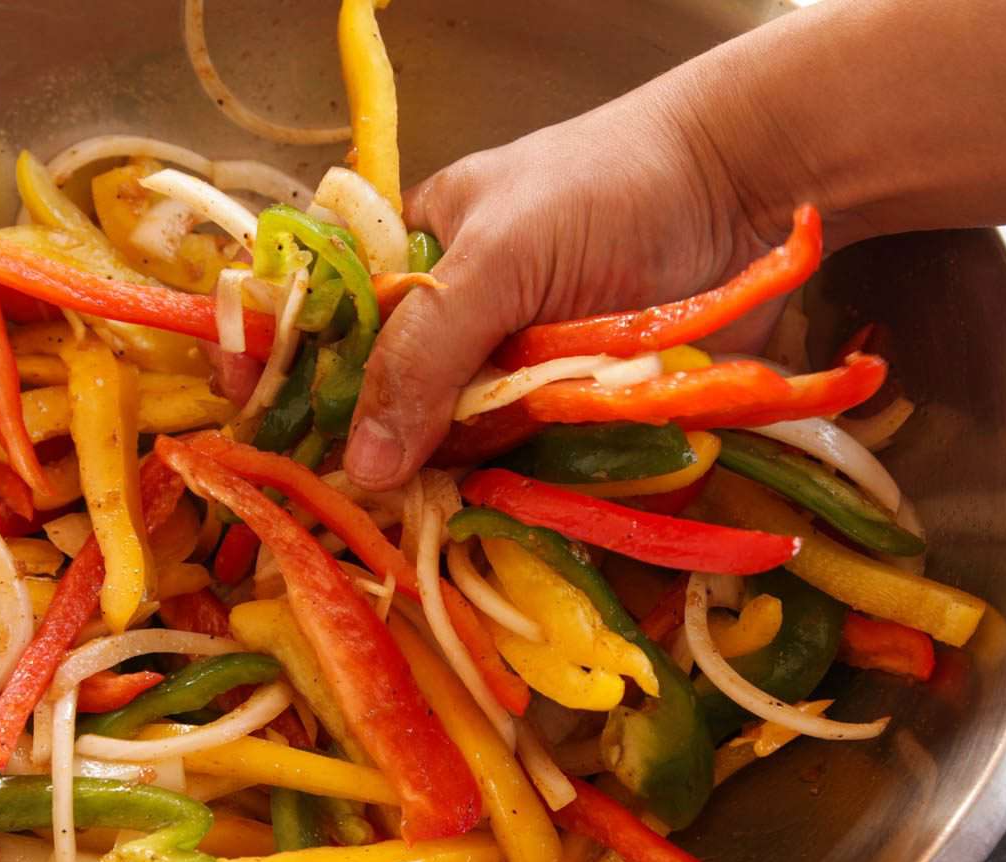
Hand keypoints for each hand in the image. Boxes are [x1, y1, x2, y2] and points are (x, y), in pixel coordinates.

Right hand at [343, 0, 1005, 492]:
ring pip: (454, 448)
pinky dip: (510, 493)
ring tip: (416, 526)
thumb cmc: (609, 191)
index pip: (331, 331)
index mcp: (415, 261)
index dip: (292, 383)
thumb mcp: (498, 258)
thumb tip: (360, 464)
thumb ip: (425, 354)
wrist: (748, 194)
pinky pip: (523, 470)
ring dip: (444, 484)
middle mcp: (456, 324)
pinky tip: (486, 519)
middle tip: (351, 507)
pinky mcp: (570, 417)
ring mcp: (512, 375)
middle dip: (372, 454)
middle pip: (390, 408)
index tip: (257, 435)